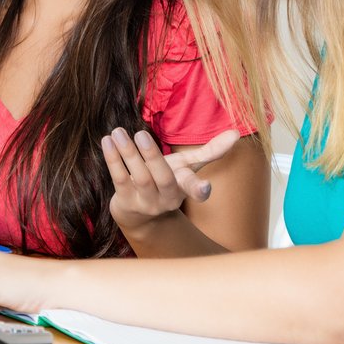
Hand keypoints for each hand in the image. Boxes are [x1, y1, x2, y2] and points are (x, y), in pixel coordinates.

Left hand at [101, 128, 239, 230]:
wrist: (138, 211)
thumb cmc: (166, 181)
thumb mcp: (186, 167)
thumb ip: (210, 152)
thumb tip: (236, 133)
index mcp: (182, 188)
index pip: (192, 188)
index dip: (199, 189)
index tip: (206, 190)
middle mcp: (165, 199)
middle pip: (161, 178)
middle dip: (151, 156)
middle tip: (141, 134)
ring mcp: (144, 202)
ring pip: (138, 177)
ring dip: (127, 154)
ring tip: (118, 132)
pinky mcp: (124, 200)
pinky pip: (118, 178)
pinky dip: (112, 159)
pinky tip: (107, 141)